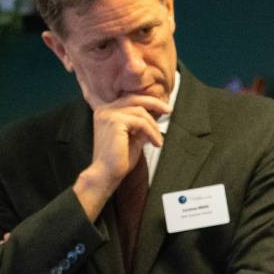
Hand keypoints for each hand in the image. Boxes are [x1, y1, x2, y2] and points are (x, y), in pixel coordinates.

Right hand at [73, 76, 170, 219]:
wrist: (106, 175)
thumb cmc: (117, 160)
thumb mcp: (134, 138)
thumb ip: (142, 126)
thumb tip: (156, 117)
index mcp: (107, 112)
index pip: (130, 99)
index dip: (147, 100)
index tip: (162, 107)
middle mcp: (105, 110)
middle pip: (135, 98)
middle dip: (155, 103)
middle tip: (168, 110)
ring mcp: (108, 114)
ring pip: (140, 111)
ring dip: (153, 126)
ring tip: (158, 140)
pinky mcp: (115, 121)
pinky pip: (141, 122)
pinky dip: (152, 133)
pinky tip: (156, 143)